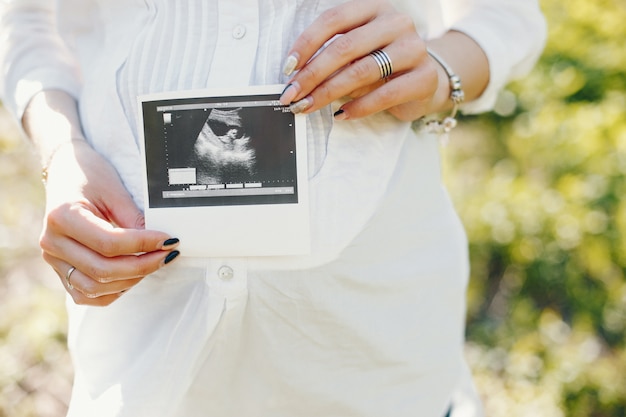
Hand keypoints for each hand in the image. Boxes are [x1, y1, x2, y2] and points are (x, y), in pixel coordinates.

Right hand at [40, 139, 179, 305]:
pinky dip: (113, 291)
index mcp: (62, 216)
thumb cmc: (91, 177)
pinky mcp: (60, 271)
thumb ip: (134, 219)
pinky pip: (86, 294)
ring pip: (95, 287)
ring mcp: (53, 260)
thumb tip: (160, 243)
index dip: (143, 244)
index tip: (169, 240)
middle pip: (102, 270)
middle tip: (168, 255)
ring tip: (153, 263)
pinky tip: (133, 276)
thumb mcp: (114, 191)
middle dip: (142, 266)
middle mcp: (52, 242)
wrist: (66, 173)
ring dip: (130, 280)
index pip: (109, 243)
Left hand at [278, 0, 445, 121]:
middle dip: (312, 74)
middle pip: (345, 47)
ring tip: (309, 106)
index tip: (287, 69)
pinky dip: (359, 107)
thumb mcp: (357, 54)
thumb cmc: (382, 65)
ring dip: (329, 92)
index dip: (306, 44)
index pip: (333, 20)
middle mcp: (396, 22)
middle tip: (292, 94)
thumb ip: (332, 59)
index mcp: (374, 9)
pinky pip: (385, 94)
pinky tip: (341, 115)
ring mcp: (414, 48)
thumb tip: (297, 80)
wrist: (425, 81)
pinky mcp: (424, 77)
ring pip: (362, 71)